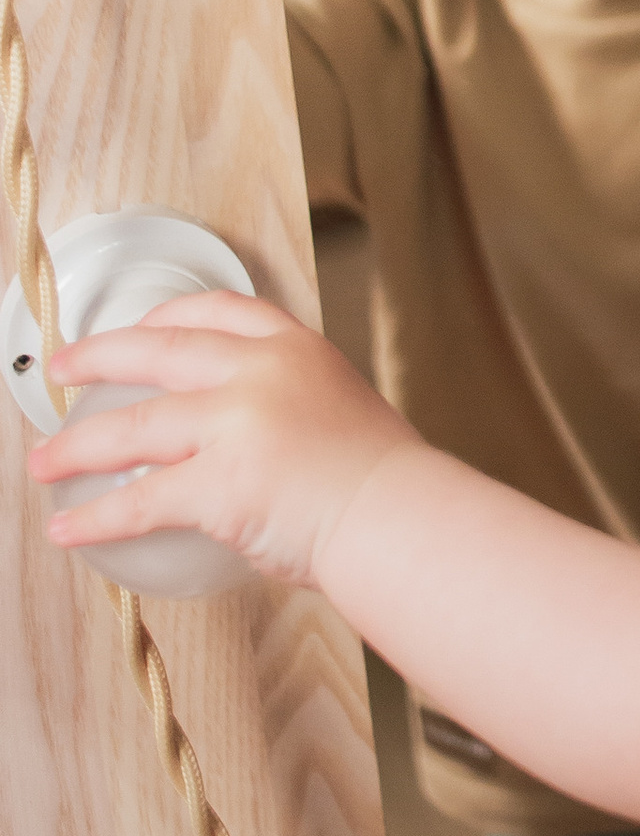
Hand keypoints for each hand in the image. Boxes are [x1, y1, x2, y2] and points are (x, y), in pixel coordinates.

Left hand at [27, 295, 412, 589]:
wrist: (399, 516)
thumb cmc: (387, 481)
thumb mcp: (346, 408)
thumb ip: (297, 408)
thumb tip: (263, 440)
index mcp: (294, 349)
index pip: (221, 309)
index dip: (168, 314)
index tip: (142, 325)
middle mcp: (258, 373)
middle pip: (157, 350)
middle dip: (98, 357)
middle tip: (63, 368)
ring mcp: (234, 424)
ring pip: (131, 427)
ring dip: (76, 447)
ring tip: (44, 461)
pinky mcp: (216, 483)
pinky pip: (139, 502)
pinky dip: (95, 517)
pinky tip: (68, 526)